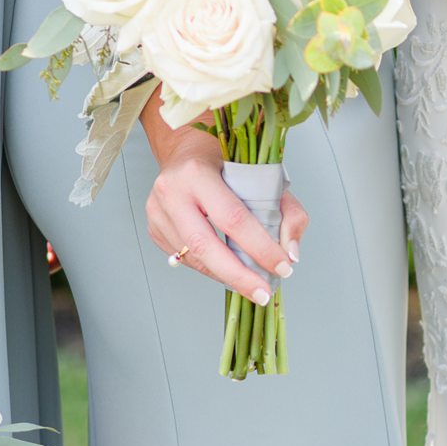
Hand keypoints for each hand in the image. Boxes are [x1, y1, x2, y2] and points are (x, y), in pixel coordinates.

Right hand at [145, 122, 303, 306]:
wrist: (187, 152)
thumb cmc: (228, 162)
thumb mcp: (265, 175)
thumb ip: (288, 212)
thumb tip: (292, 253)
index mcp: (198, 173)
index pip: (233, 218)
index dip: (260, 247)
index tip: (283, 266)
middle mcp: (171, 192)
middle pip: (205, 246)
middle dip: (238, 276)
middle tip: (263, 293)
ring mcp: (157, 212)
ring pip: (193, 257)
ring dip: (226, 276)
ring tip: (252, 285)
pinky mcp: (154, 228)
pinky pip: (185, 258)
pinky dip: (212, 268)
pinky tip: (230, 270)